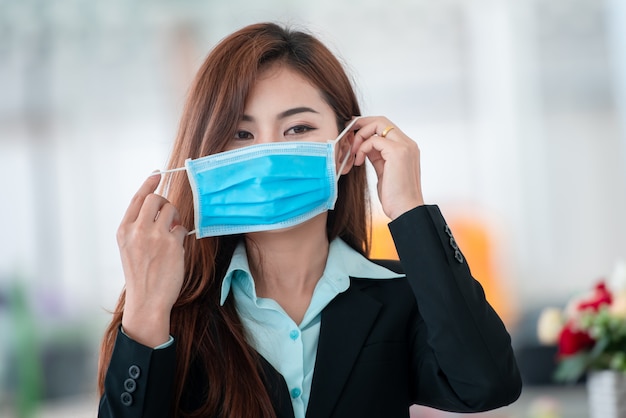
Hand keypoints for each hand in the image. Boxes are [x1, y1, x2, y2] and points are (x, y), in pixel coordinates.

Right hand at [117, 173, 187, 346]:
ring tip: (170, 236)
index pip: (138, 198)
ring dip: (174, 219)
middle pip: (156, 198)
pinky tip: (175, 251)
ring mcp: (155, 235)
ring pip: (171, 210)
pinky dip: (181, 236)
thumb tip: (161, 209)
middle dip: (164, 203)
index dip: (149, 183)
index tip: (157, 173)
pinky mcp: (172, 243)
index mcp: (124, 230)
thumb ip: (140, 227)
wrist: (147, 300)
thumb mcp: (130, 248)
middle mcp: (137, 230)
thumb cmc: (141, 275)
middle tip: (167, 216)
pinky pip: (182, 228)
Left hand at [352, 116, 423, 219]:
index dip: (367, 127)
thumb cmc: (396, 197)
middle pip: (381, 120)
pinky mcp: (397, 152)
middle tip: (347, 135)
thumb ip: (377, 157)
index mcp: (406, 148)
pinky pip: (374, 140)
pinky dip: (362, 148)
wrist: (406, 211)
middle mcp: (408, 144)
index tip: (352, 133)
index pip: (385, 127)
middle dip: (361, 125)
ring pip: (378, 125)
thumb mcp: (384, 172)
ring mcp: (404, 146)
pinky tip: (359, 161)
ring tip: (353, 153)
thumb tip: (365, 148)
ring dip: (360, 136)